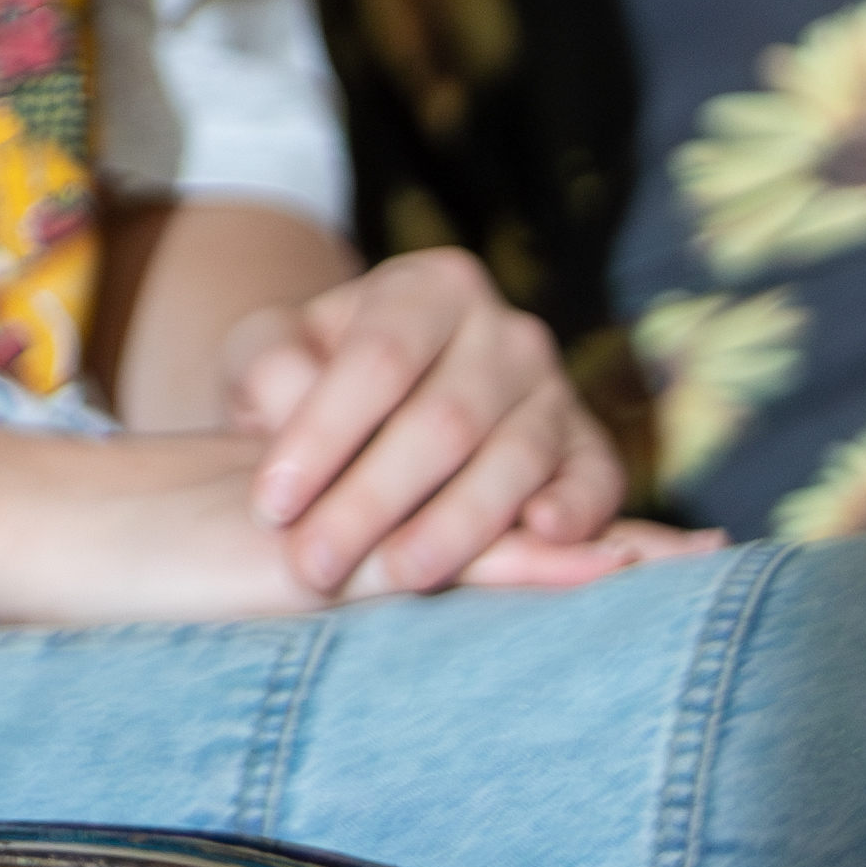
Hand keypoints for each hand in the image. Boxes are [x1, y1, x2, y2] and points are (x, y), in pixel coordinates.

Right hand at [0, 428, 693, 630]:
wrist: (54, 533)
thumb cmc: (121, 574)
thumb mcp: (234, 586)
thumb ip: (306, 588)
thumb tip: (340, 637)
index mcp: (359, 528)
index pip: (484, 526)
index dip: (574, 537)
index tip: (677, 555)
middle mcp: (372, 512)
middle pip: (508, 513)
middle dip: (614, 539)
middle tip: (721, 552)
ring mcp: (358, 527)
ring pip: (496, 522)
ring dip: (602, 545)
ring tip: (703, 557)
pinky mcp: (338, 552)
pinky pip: (451, 555)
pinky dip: (535, 556)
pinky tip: (607, 558)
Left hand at [221, 246, 626, 592]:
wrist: (378, 405)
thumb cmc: (311, 376)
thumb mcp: (270, 352)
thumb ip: (272, 366)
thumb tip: (297, 408)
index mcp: (427, 289)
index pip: (380, 359)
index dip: (324, 434)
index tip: (271, 504)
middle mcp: (506, 331)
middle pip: (445, 419)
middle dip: (374, 501)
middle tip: (316, 565)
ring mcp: (556, 389)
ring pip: (513, 458)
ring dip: (453, 528)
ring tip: (395, 577)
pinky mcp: (590, 449)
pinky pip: (596, 480)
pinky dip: (577, 509)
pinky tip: (541, 538)